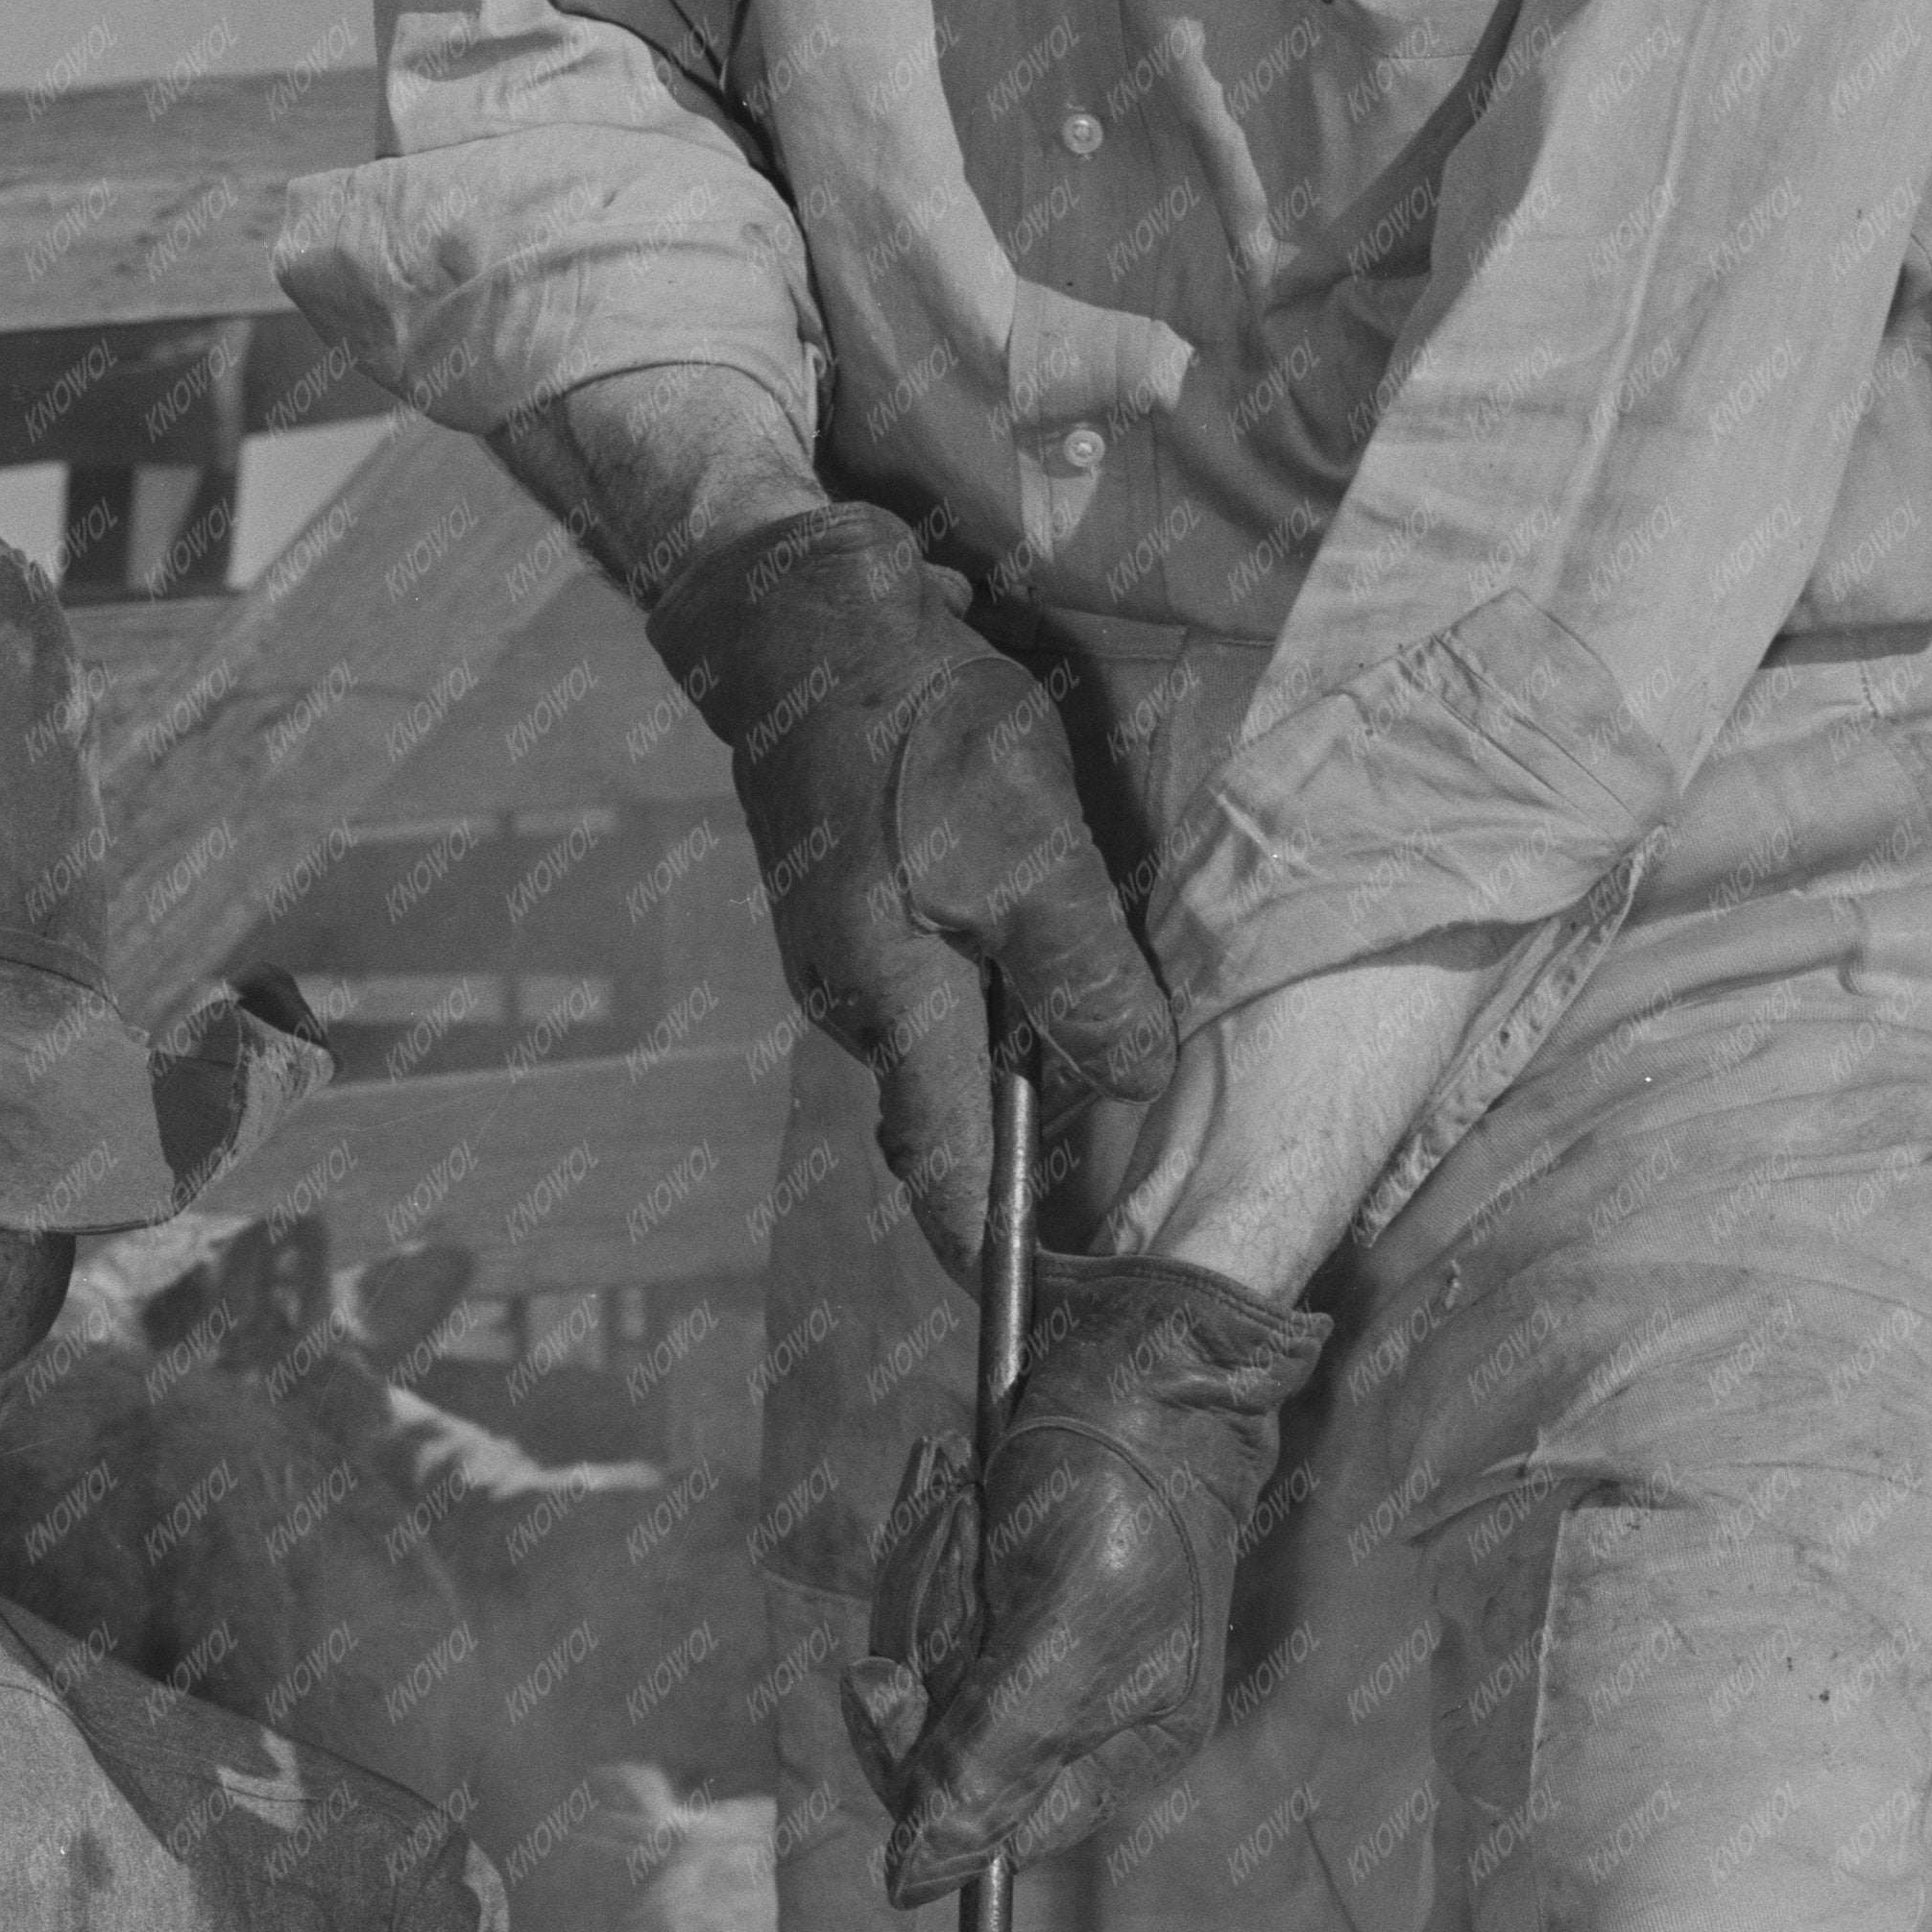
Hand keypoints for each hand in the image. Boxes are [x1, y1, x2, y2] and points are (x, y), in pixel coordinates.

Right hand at [648, 503, 1175, 1281]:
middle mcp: (857, 1005)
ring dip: (1013, 1060)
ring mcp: (846, 961)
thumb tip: (1131, 1082)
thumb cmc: (920, 725)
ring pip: (946, 1046)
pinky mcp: (853, 912)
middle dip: (1018, 1157)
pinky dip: (989, 993)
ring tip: (1099, 1061)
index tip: (1042, 1315)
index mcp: (893, 1004)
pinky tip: (1042, 954)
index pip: (944, 1174)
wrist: (800, 616)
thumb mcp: (1029, 842)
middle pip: (948, 1118)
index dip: (993, 1253)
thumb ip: (1078, 973)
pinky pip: (933, 987)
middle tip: (1113, 1183)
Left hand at [867, 1244, 1330, 1901]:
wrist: (1135, 1345)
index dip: (919, 1768)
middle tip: (965, 1549)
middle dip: (926, 1640)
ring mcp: (1033, 1653)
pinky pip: (918, 1606)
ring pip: (915, 1670)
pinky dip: (925, 1544)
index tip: (884, 1685)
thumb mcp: (1062, 1632)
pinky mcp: (996, 1592)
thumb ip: (990, 1759)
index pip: (984, 1830)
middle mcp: (1079, 1717)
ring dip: (924, 1576)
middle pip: (934, 1749)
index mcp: (1123, 1753)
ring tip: (973, 1503)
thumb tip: (915, 1885)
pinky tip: (960, 1490)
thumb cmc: (1123, 1484)